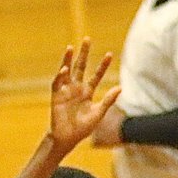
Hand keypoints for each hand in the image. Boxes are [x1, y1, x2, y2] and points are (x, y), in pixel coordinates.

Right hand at [48, 40, 120, 155]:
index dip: (103, 65)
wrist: (68, 138)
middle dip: (84, 54)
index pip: (97, 75)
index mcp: (88, 92)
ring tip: (71, 47)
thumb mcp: (99, 113)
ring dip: (68, 59)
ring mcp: (66, 90)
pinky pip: (58, 83)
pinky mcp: (56, 95)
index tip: (110, 54)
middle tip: (87, 39)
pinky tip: (64, 69)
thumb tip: (120, 87)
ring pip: (68, 71)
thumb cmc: (83, 127)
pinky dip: (60, 76)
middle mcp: (77, 88)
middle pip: (81, 67)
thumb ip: (108, 100)